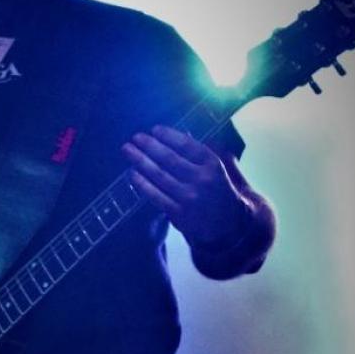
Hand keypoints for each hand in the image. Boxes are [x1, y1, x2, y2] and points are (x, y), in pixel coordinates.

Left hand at [121, 125, 249, 245]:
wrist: (227, 224)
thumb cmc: (217, 190)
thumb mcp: (216, 167)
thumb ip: (201, 152)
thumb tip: (180, 134)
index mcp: (212, 164)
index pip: (187, 145)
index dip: (168, 136)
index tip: (154, 129)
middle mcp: (201, 179)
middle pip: (169, 159)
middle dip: (149, 146)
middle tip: (134, 138)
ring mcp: (189, 197)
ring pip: (159, 176)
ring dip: (140, 161)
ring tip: (127, 151)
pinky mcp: (179, 213)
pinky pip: (155, 195)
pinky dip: (141, 183)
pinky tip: (132, 173)